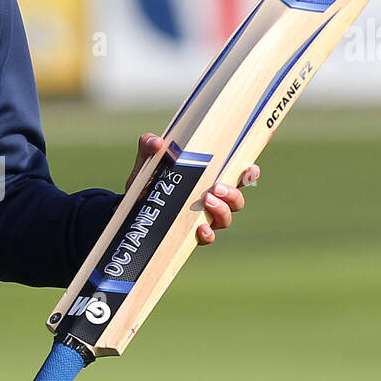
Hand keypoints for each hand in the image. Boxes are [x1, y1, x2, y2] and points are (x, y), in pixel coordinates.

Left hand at [126, 134, 260, 244]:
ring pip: (225, 219)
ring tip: (207, 200)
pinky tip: (201, 228)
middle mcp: (212, 201)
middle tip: (216, 187)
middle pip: (237, 201)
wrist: (129, 206)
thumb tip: (157, 143)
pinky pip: (207, 238)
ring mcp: (203, 219)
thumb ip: (149, 144)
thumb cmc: (148, 178)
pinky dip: (207, 234)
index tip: (250, 168)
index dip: (249, 174)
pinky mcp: (189, 235)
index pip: (237, 177)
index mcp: (209, 179)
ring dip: (221, 211)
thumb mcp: (148, 158)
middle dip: (233, 194)